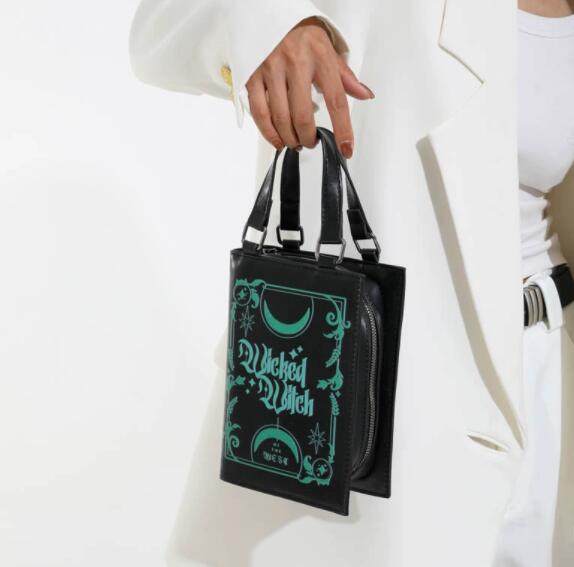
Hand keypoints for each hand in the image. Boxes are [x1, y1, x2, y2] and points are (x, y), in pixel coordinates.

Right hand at [245, 16, 374, 158]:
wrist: (270, 15)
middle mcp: (295, 61)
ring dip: (290, 138)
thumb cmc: (302, 36)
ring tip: (295, 142)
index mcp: (320, 55)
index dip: (342, 129)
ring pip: (281, 118)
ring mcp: (271, 68)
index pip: (336, 100)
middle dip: (308, 138)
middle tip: (310, 142)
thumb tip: (365, 95)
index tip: (346, 148)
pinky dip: (269, 133)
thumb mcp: (328, 49)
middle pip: (304, 115)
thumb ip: (345, 76)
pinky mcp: (252, 75)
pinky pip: (260, 112)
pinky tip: (277, 139)